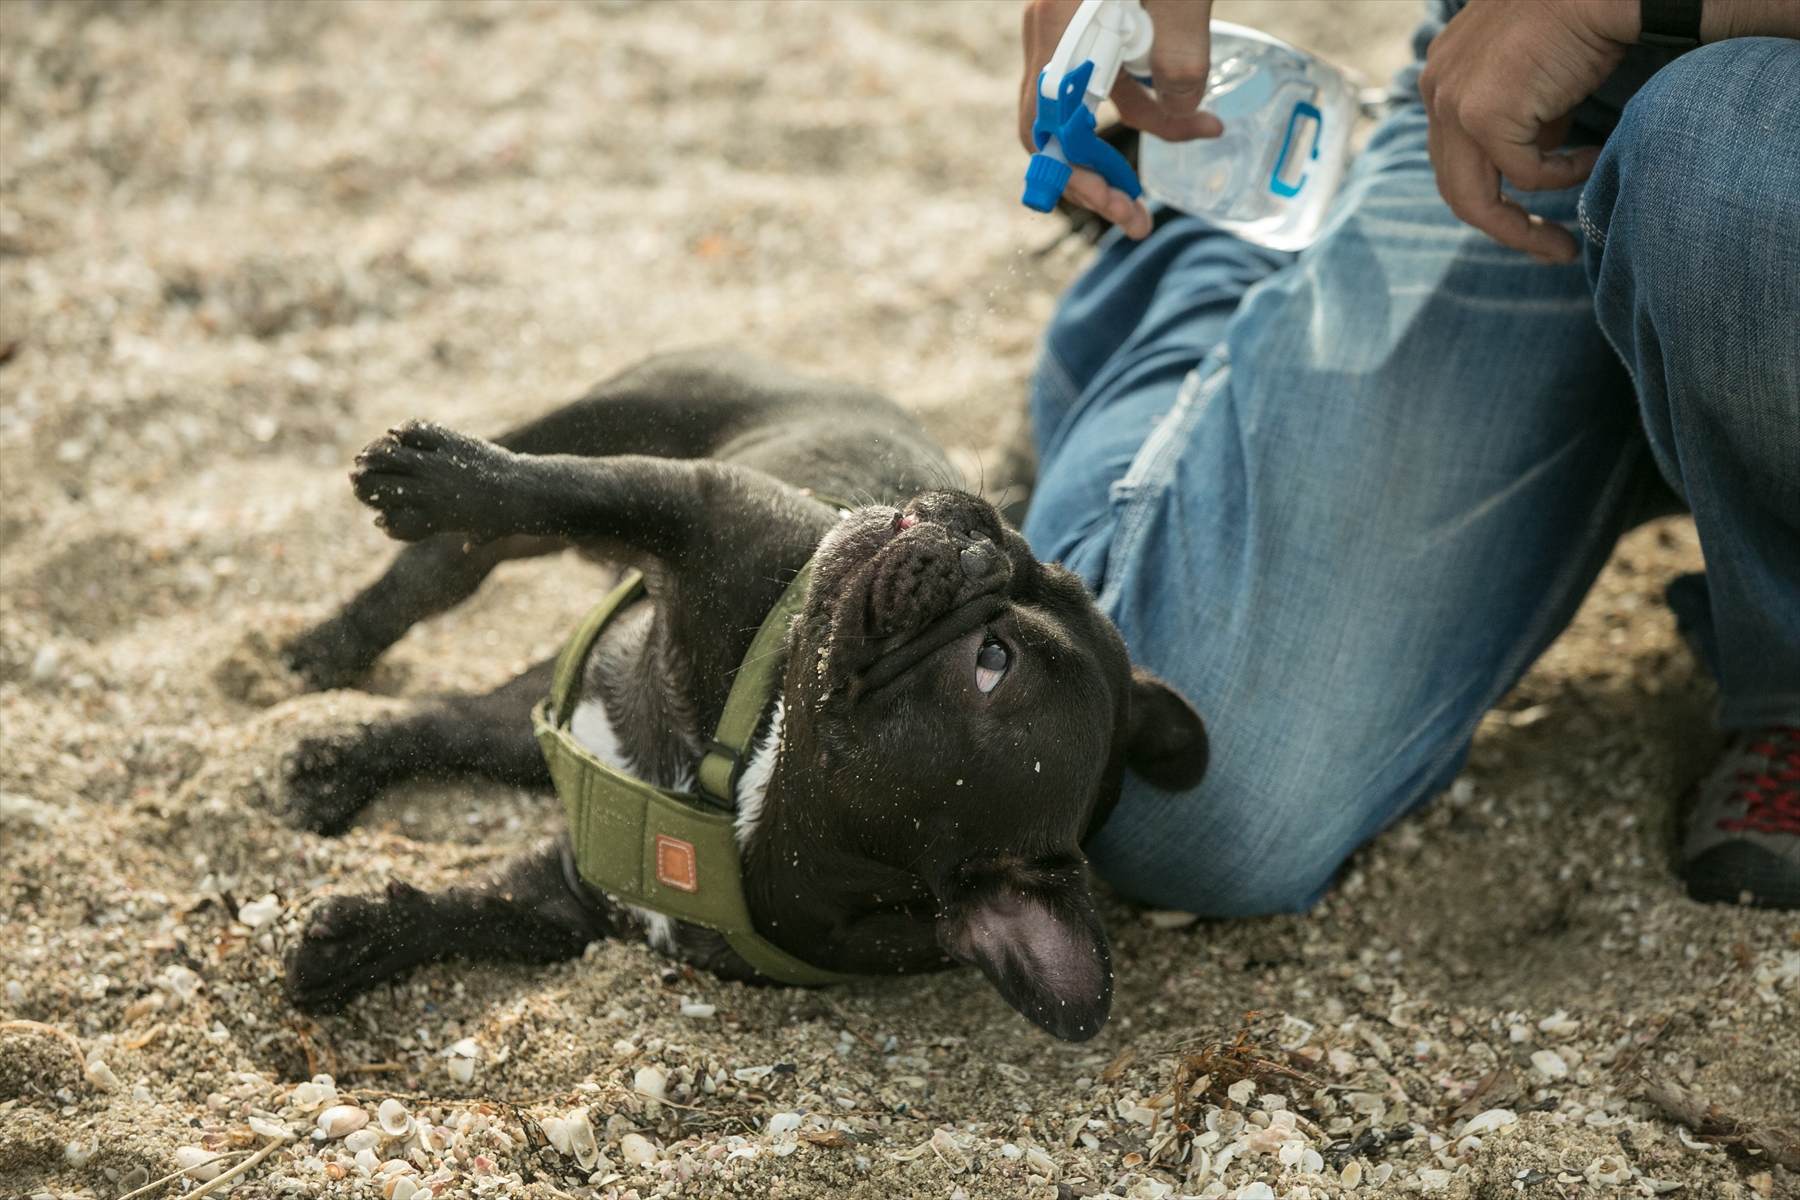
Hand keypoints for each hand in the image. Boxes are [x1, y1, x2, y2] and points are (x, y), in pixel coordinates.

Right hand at [1019, 0, 1221, 238]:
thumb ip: (1181, 56)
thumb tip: (1184, 115)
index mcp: (1059, 22)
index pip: (1047, 123)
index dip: (1077, 173)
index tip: (1117, 202)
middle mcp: (1048, 31)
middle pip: (1047, 132)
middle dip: (1087, 185)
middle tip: (1131, 220)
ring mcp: (1061, 32)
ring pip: (1068, 117)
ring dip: (1104, 161)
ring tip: (1140, 200)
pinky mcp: (1081, 30)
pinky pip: (1092, 91)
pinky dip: (1126, 117)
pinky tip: (1171, 126)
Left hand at [1418, 0, 1634, 262]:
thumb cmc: (1584, 19)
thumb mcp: (1538, 74)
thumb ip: (1526, 115)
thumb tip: (1538, 153)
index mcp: (1443, 75)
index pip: (1452, 156)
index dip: (1489, 195)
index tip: (1529, 221)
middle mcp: (1435, 86)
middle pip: (1454, 186)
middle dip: (1501, 228)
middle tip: (1548, 250)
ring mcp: (1452, 101)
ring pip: (1474, 197)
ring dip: (1522, 228)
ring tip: (1562, 245)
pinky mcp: (1482, 114)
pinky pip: (1525, 174)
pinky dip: (1562, 176)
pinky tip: (1590, 157)